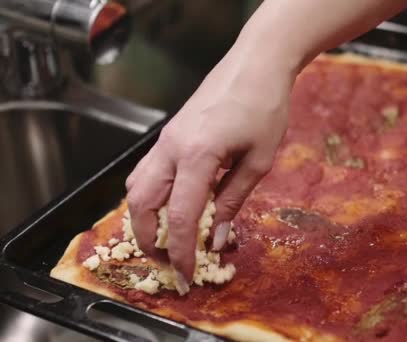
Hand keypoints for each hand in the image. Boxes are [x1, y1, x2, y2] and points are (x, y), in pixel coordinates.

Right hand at [125, 47, 294, 280]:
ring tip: (167, 240)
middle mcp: (170, 148)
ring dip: (144, 220)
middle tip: (171, 263)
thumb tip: (216, 239)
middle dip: (150, 241)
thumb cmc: (264, 107)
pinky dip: (149, 198)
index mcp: (196, 155)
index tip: (187, 277)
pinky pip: (145, 173)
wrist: (255, 64)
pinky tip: (169, 207)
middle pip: (141, 205)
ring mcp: (164, 140)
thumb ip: (233, 201)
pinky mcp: (168, 135)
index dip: (182, 252)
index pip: (179, 217)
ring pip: (135, 188)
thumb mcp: (258, 161)